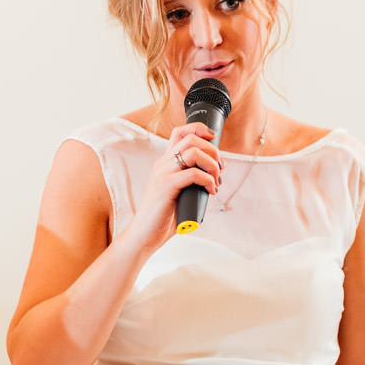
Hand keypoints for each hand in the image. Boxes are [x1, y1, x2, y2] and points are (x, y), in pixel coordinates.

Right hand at [124, 121, 222, 249]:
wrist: (145, 234)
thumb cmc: (163, 217)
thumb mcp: (180, 193)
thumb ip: (194, 180)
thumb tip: (218, 171)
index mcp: (165, 163)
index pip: (179, 132)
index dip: (199, 129)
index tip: (213, 140)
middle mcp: (163, 164)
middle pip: (191, 139)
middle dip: (212, 150)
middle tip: (219, 169)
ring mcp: (163, 174)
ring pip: (193, 152)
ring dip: (212, 165)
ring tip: (216, 181)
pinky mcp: (166, 186)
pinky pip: (194, 174)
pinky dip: (208, 180)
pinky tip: (210, 191)